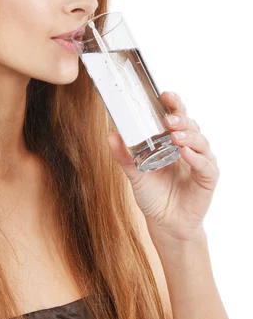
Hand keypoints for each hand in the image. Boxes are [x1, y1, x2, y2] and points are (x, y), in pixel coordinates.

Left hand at [107, 91, 219, 242]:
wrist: (164, 224)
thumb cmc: (153, 195)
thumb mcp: (134, 173)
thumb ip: (124, 155)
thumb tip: (111, 134)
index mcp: (172, 141)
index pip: (176, 116)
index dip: (173, 103)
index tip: (164, 94)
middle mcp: (189, 147)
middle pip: (190, 124)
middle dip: (180, 117)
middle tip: (168, 117)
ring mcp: (200, 161)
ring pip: (200, 141)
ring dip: (188, 135)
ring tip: (174, 135)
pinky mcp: (207, 179)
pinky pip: (205, 165)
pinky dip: (196, 157)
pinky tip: (185, 152)